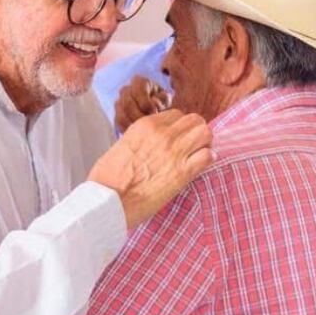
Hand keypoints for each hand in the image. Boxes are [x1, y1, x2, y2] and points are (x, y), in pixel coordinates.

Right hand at [88, 109, 212, 228]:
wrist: (108, 200)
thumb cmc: (108, 177)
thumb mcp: (122, 145)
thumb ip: (140, 139)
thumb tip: (149, 144)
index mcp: (145, 125)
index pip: (176, 114)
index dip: (180, 127)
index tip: (178, 138)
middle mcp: (163, 134)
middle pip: (195, 120)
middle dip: (196, 132)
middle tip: (192, 146)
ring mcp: (174, 151)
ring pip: (205, 133)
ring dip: (204, 143)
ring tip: (197, 154)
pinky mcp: (183, 172)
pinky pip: (207, 156)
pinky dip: (207, 160)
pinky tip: (199, 167)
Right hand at [114, 76, 169, 133]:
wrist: (156, 112)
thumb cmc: (162, 103)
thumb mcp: (166, 99)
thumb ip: (163, 100)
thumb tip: (154, 102)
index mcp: (139, 82)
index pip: (138, 90)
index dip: (146, 103)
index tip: (155, 113)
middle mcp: (126, 90)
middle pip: (127, 104)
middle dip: (139, 117)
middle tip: (149, 126)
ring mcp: (119, 103)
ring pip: (121, 116)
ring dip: (133, 126)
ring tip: (144, 132)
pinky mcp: (117, 116)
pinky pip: (119, 125)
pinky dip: (128, 131)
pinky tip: (138, 135)